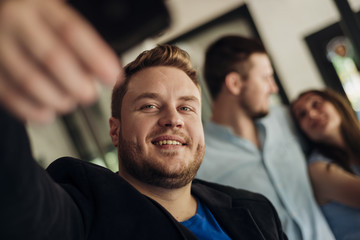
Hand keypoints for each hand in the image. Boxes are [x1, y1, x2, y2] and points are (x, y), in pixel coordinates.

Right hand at [0, 0, 121, 122]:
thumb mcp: (60, 22)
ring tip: (68, 102)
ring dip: (58, 99)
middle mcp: (17, 23)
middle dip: (78, 85)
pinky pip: (10, 95)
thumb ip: (82, 46)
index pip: (72, 32)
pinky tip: (48, 111)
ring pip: (31, 81)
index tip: (112, 76)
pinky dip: (33, 110)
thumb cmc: (37, 24)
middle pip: (53, 58)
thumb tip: (106, 74)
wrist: (0, 17)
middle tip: (89, 95)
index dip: (96, 58)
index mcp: (41, 8)